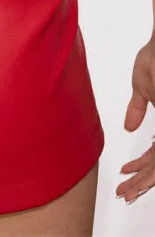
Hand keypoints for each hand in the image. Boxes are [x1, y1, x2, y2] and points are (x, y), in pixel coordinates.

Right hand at [117, 36, 154, 203]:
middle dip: (140, 180)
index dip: (141, 167)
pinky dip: (149, 166)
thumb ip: (138, 107)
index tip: (126, 176)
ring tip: (128, 191)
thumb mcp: (143, 82)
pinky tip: (139, 176)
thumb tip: (129, 127)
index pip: (154, 152)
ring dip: (143, 179)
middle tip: (124, 193)